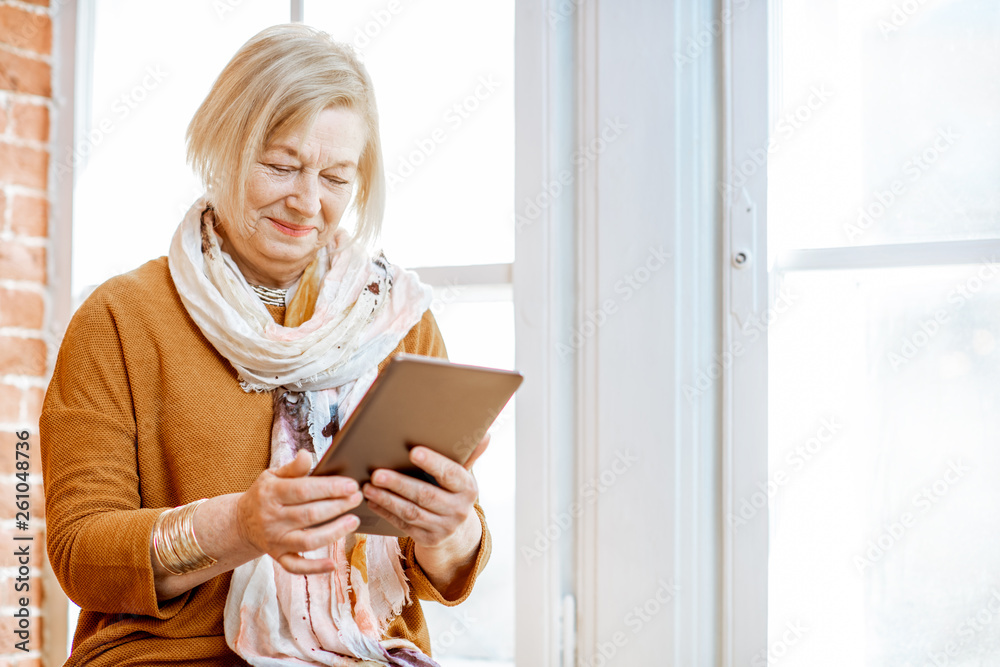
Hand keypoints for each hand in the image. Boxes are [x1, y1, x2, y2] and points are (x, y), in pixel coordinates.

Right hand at [236, 450, 362, 573]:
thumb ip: (293, 468)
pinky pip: (297, 566)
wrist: (241, 522)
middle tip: (358, 498)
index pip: (303, 490)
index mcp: (271, 494)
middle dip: (338, 506)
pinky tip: (334, 563)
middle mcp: (272, 519)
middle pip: (310, 515)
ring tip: (354, 521)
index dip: (329, 488)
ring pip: (307, 541)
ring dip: (334, 532)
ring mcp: (275, 540)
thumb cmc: (265, 494)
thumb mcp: (272, 475)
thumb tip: (307, 455)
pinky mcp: (278, 557)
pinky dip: (315, 568)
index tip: (351, 484)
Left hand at [362, 434, 489, 548]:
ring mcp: (443, 528)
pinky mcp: (428, 539)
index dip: (433, 463)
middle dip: (399, 484)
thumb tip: (485, 434)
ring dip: (387, 499)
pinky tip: (372, 501)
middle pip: (425, 495)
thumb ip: (469, 455)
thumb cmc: (454, 491)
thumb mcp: (463, 475)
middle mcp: (459, 510)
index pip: (451, 474)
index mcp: (468, 489)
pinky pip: (403, 524)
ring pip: (411, 512)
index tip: (413, 452)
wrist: (457, 530)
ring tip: (368, 486)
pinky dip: (385, 512)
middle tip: (377, 473)